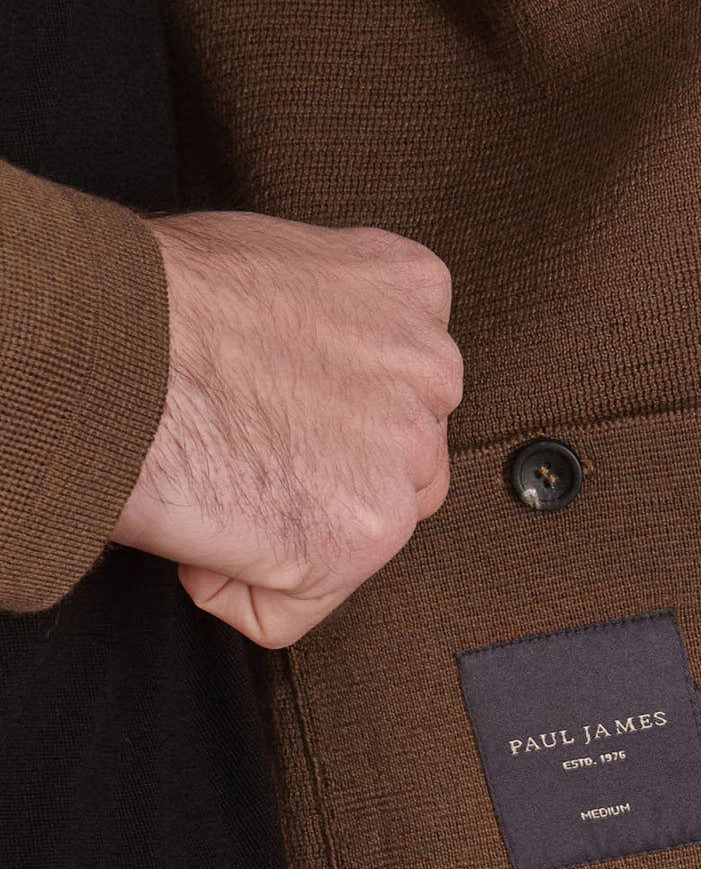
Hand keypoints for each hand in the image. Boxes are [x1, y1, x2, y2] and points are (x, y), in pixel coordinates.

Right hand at [110, 211, 461, 647]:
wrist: (102, 340)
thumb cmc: (152, 294)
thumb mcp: (275, 261)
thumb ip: (323, 319)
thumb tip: (304, 375)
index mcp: (410, 291)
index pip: (400, 386)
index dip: (320, 416)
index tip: (261, 410)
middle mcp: (430, 372)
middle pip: (399, 465)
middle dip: (320, 479)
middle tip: (234, 451)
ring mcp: (402, 460)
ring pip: (356, 536)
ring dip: (279, 534)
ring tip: (210, 478)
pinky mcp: (358, 538)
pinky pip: (289, 608)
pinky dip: (232, 588)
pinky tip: (196, 523)